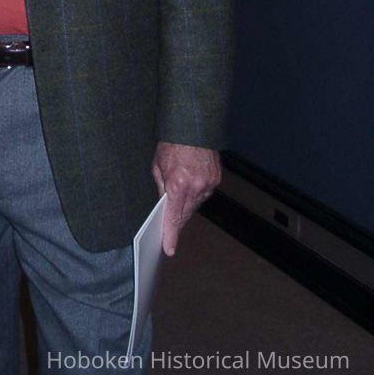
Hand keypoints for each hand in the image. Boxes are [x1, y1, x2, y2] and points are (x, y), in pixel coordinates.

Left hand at [151, 141, 220, 256]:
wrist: (193, 126)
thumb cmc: (172, 143)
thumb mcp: (158, 165)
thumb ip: (161, 187)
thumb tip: (164, 203)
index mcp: (178, 183)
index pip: (173, 216)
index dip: (171, 234)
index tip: (169, 248)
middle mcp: (195, 186)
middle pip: (185, 214)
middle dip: (177, 222)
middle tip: (169, 230)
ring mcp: (208, 183)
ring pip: (196, 205)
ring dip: (186, 206)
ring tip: (178, 203)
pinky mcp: (216, 179)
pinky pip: (204, 194)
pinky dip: (196, 194)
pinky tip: (189, 190)